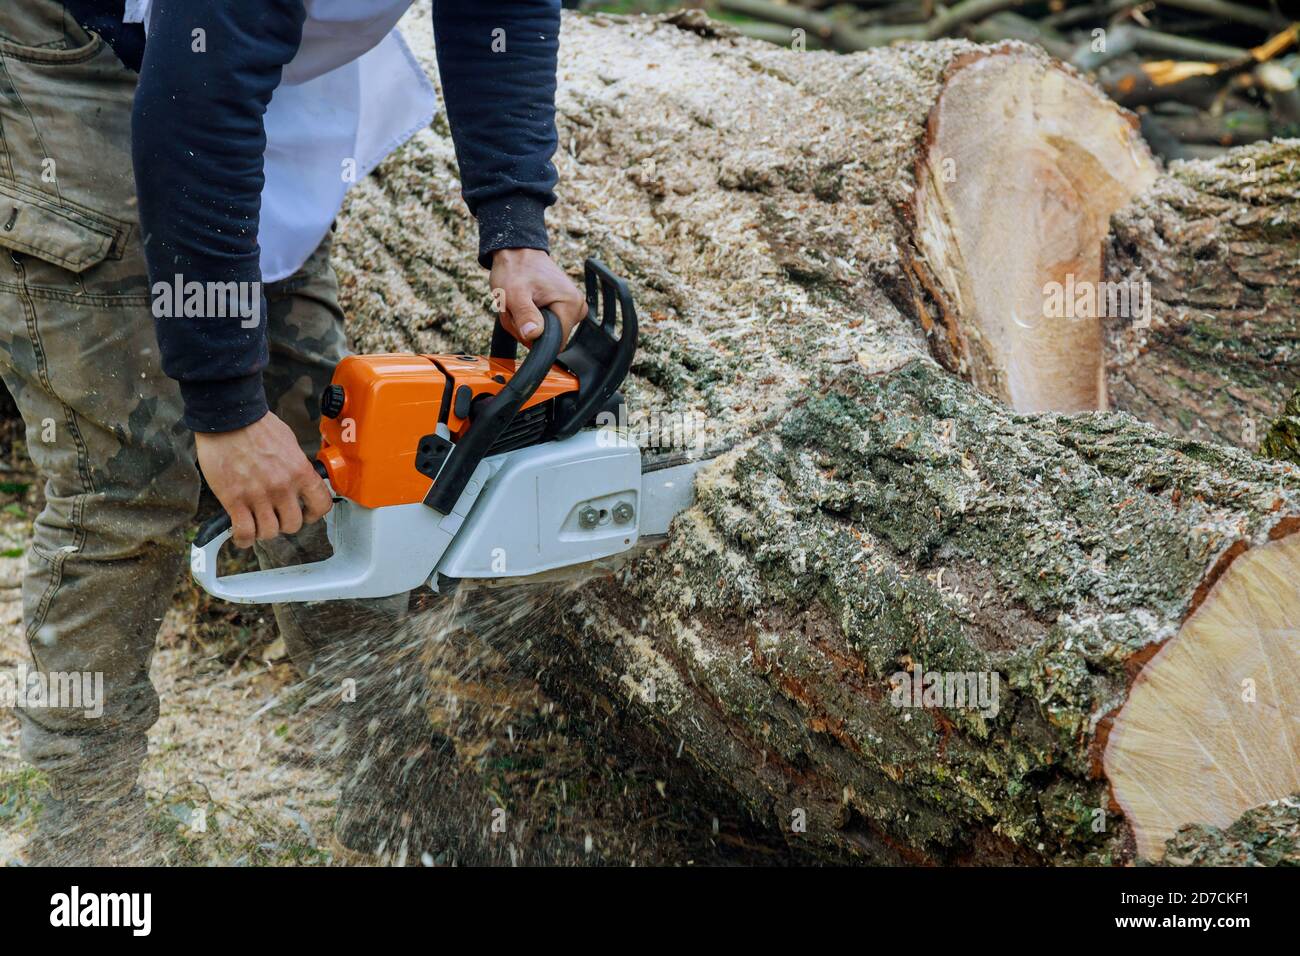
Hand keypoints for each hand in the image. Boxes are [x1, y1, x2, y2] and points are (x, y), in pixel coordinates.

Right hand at [195, 412, 331, 548]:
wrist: (229, 418)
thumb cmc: (257, 426)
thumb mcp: (289, 443)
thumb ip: (296, 465)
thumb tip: (299, 478)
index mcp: (300, 472)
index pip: (321, 505)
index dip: (314, 514)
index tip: (307, 514)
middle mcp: (283, 487)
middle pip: (292, 524)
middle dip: (284, 523)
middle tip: (276, 516)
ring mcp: (258, 496)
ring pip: (269, 532)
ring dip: (263, 531)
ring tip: (257, 523)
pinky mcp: (234, 500)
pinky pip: (244, 532)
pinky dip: (243, 538)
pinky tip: (241, 534)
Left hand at [489, 248, 584, 345]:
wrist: (517, 252)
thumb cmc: (515, 268)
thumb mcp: (514, 293)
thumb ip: (524, 315)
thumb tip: (533, 335)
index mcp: (571, 305)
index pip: (555, 344)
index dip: (533, 337)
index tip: (521, 319)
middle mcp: (577, 308)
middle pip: (549, 340)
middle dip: (526, 330)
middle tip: (515, 309)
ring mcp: (572, 309)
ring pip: (545, 335)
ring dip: (525, 325)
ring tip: (519, 304)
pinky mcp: (565, 309)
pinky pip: (546, 327)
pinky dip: (530, 320)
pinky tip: (525, 305)